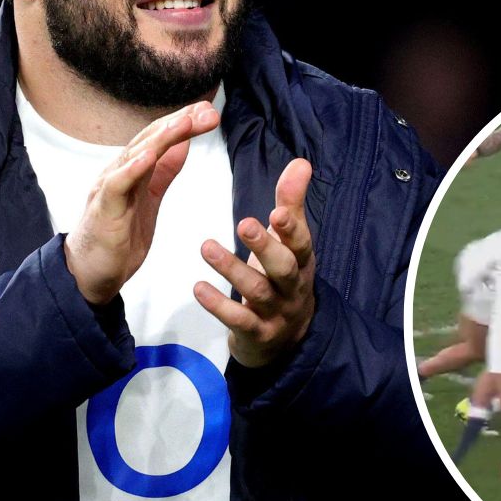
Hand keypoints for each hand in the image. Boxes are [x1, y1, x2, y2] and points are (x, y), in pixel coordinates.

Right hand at [64, 101, 219, 304]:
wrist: (90, 273)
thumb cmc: (117, 235)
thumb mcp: (149, 198)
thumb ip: (164, 171)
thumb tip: (183, 143)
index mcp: (132, 169)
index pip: (159, 138)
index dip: (183, 123)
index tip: (209, 112)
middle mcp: (119, 171)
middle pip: (150, 140)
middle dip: (179, 124)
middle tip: (206, 113)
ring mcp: (108, 188)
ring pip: (134, 156)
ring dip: (160, 139)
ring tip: (183, 124)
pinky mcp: (103, 210)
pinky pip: (116, 185)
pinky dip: (131, 169)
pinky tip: (148, 157)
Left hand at [195, 158, 315, 367]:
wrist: (287, 338)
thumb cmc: (283, 278)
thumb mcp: (290, 244)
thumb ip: (292, 203)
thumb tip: (301, 162)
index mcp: (302, 262)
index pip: (301, 243)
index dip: (292, 228)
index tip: (277, 212)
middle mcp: (292, 287)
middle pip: (283, 268)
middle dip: (264, 247)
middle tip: (244, 224)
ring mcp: (275, 313)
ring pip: (256, 292)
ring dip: (231, 269)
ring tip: (206, 248)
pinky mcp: (256, 334)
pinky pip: (238, 320)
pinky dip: (218, 305)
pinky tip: (198, 288)